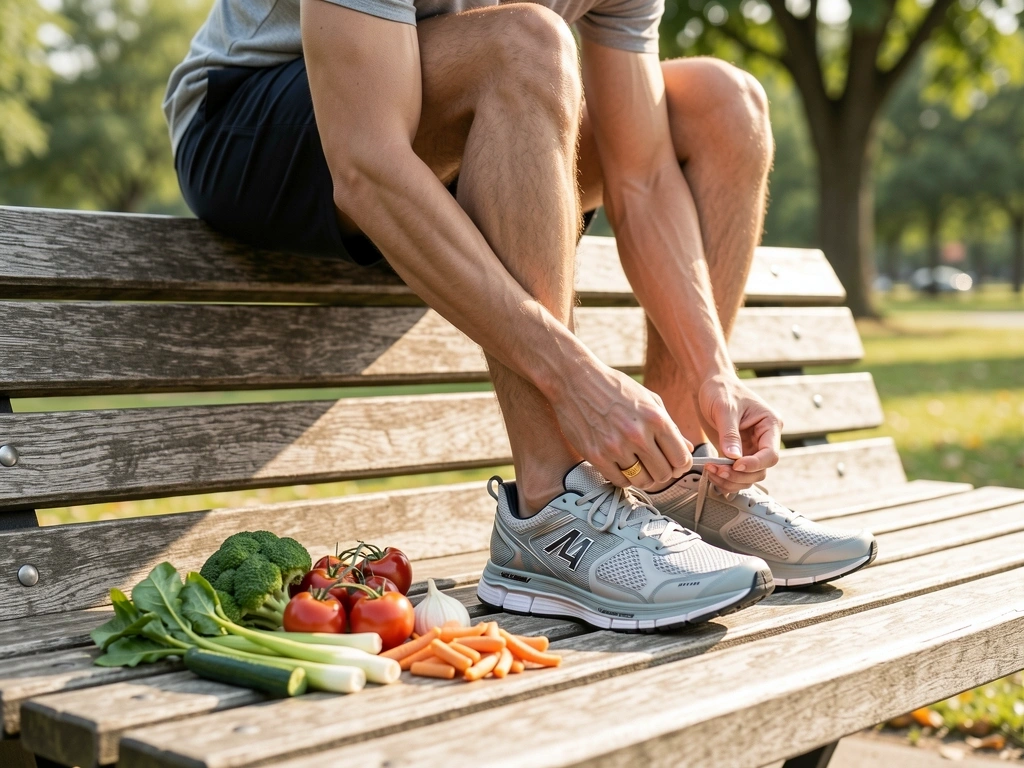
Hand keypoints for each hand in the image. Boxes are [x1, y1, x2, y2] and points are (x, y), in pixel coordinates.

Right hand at [549, 362, 692, 489]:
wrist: (576, 380)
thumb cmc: (614, 387)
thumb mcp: (649, 400)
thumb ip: (670, 426)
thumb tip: (688, 448)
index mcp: (656, 419)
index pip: (681, 458)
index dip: (681, 465)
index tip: (674, 463)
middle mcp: (637, 435)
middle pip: (664, 474)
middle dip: (662, 472)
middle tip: (654, 464)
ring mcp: (616, 447)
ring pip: (643, 481)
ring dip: (643, 477)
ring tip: (638, 465)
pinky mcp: (596, 456)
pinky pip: (620, 481)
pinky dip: (624, 477)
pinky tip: (621, 465)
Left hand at [696, 374, 782, 493]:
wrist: (709, 385)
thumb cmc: (721, 389)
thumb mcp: (725, 409)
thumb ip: (729, 433)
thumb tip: (734, 457)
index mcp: (770, 425)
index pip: (770, 454)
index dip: (755, 464)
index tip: (736, 465)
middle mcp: (763, 439)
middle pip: (760, 470)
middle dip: (739, 475)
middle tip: (718, 469)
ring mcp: (750, 448)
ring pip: (748, 476)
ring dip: (731, 479)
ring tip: (711, 471)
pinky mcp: (737, 453)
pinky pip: (736, 473)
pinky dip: (725, 478)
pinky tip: (712, 472)